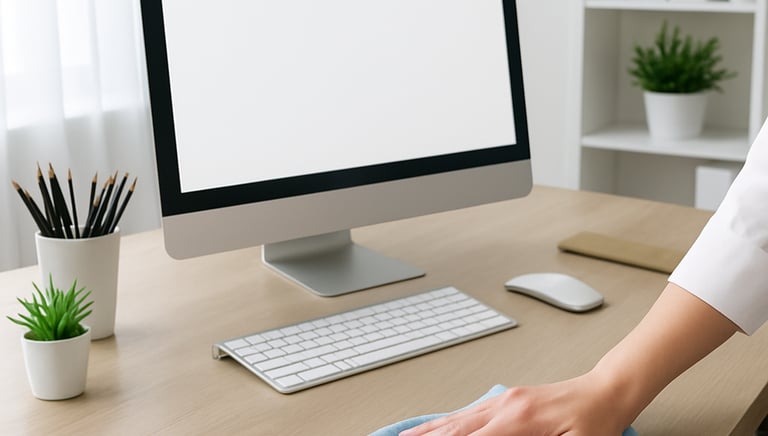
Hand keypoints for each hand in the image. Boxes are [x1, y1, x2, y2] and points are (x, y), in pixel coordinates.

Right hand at [399, 374, 626, 435]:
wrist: (608, 391)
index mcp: (519, 419)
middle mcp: (505, 405)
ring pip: (457, 418)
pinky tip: (435, 427)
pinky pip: (469, 412)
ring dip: (429, 431)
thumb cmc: (597, 422)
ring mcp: (505, 399)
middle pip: (455, 429)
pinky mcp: (508, 399)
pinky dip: (446, 421)